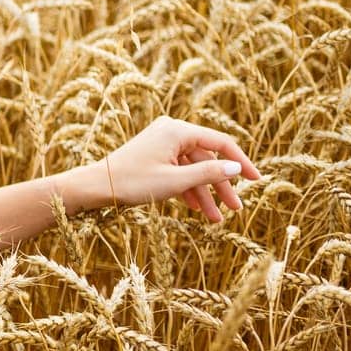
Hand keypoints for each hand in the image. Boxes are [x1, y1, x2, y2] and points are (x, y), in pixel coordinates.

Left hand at [98, 116, 261, 221]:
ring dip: (204, 192)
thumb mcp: (176, 181)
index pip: (220, 143)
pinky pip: (178, 171)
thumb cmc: (132, 182)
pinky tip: (197, 209)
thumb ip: (209, 173)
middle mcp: (171, 131)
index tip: (256, 181)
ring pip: (192, 168)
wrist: (94, 186)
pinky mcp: (153, 156)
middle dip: (220, 185)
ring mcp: (161, 143)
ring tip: (216, 219)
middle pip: (206, 158)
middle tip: (236, 209)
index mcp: (177, 130)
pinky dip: (188, 188)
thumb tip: (236, 168)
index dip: (240, 162)